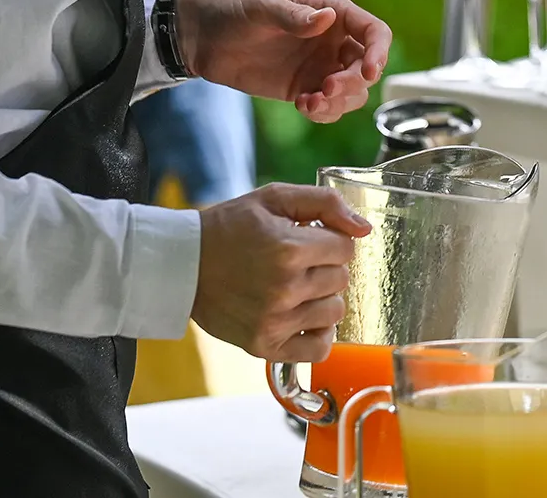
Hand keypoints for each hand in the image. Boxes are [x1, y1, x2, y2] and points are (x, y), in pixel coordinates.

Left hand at [178, 0, 390, 122]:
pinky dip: (323, 112)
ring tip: (309, 103)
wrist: (202, 37)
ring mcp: (319, 66)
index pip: (372, 31)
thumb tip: (326, 19)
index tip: (368, 71)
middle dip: (352, 82)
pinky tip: (302, 106)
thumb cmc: (234, 9)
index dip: (379, 51)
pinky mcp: (303, 88)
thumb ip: (293, 16)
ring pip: (352, 92)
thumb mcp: (262, 8)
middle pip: (365, 67)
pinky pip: (328, 106)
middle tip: (326, 90)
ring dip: (339, 102)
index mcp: (331, 12)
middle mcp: (332, 41)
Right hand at [191, 183, 369, 360]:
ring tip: (295, 287)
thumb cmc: (229, 227)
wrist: (183, 264)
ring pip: (335, 312)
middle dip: (324, 266)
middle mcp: (284, 288)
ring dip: (322, 298)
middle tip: (295, 262)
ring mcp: (275, 321)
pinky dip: (317, 334)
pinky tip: (302, 317)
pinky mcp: (265, 346)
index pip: (345, 248)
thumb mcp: (274, 198)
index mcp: (288, 249)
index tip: (308, 240)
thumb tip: (364, 229)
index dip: (329, 240)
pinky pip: (319, 349)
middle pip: (341, 279)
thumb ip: (324, 203)